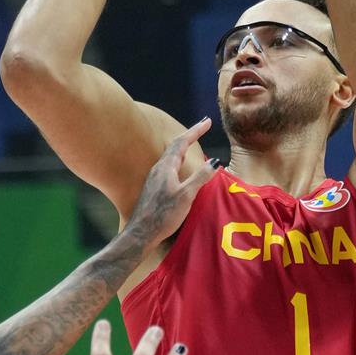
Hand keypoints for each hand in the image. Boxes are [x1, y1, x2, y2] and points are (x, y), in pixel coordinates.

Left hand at [123, 118, 216, 252]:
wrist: (141, 233)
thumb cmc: (163, 215)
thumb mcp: (186, 195)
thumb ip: (200, 177)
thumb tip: (214, 161)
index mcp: (166, 167)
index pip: (182, 142)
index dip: (195, 130)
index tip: (208, 121)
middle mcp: (158, 169)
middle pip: (175, 146)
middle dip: (190, 135)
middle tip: (203, 126)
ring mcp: (154, 178)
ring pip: (171, 156)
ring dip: (183, 146)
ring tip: (192, 142)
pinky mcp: (153, 188)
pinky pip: (168, 166)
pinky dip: (178, 159)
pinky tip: (179, 167)